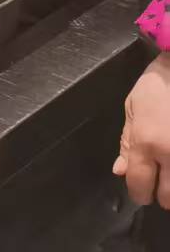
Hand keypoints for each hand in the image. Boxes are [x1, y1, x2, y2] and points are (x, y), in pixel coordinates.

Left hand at [116, 52, 169, 206]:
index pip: (139, 185)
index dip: (137, 193)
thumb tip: (120, 171)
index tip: (139, 192)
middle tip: (159, 180)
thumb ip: (126, 143)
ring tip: (169, 172)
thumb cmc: (157, 86)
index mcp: (146, 143)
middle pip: (167, 198)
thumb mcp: (132, 109)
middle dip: (161, 194)